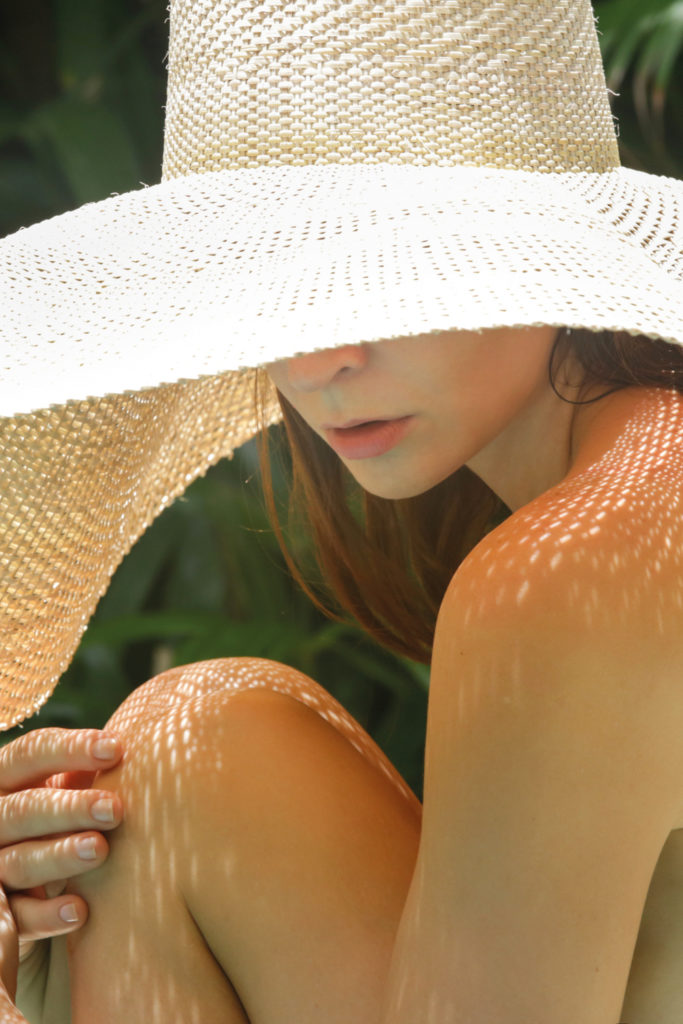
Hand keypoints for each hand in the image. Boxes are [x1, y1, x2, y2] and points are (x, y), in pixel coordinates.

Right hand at [0, 728, 122, 960]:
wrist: (35, 893)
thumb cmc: (65, 822)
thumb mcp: (69, 792)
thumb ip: (88, 773)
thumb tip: (140, 746)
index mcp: (9, 777)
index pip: (31, 753)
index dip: (71, 749)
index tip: (116, 749)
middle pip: (23, 809)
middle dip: (69, 808)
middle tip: (114, 809)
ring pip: (19, 861)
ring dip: (60, 856)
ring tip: (100, 850)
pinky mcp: (0, 916)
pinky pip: (17, 917)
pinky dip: (46, 915)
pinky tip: (79, 910)